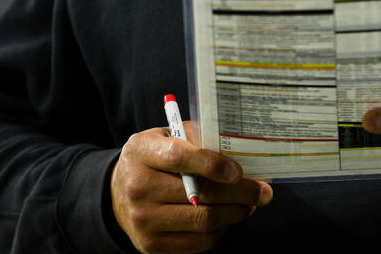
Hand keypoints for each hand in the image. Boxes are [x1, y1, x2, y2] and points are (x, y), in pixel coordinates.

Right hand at [110, 127, 272, 252]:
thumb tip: (239, 150)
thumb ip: (197, 138)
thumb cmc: (153, 158)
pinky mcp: (150, 244)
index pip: (180, 158)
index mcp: (142, 152)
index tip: (239, 171)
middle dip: (240, 194)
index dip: (213, 164)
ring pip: (203, 221)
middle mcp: (139, 187)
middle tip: (263, 192)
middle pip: (200, 195)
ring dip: (235, 214)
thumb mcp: (167, 136)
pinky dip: (220, 231)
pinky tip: (228, 218)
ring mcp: (143, 219)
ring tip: (250, 205)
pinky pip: (197, 242)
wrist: (117, 193)